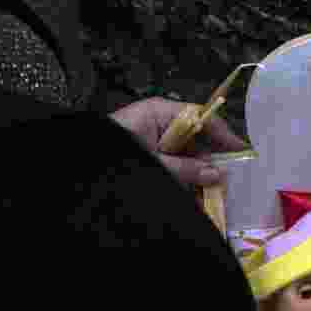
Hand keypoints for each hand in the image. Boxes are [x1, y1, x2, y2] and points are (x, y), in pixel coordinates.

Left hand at [110, 97, 249, 187]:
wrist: (68, 173)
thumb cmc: (112, 157)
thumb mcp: (153, 163)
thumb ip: (185, 169)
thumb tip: (217, 174)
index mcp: (159, 112)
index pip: (201, 117)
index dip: (223, 135)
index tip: (243, 153)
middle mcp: (157, 122)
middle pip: (195, 137)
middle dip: (211, 159)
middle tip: (230, 180)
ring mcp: (150, 140)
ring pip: (184, 155)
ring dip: (196, 174)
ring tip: (213, 195)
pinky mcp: (144, 157)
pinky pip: (170, 166)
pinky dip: (181, 180)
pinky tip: (192, 197)